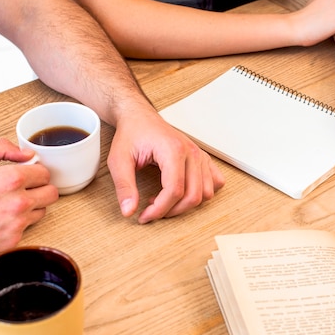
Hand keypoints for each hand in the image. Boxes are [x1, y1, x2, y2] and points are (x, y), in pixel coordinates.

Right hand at [0, 138, 57, 258]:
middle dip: (39, 187)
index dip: (34, 171)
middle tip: (24, 187)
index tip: (26, 173)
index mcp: (11, 179)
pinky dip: (20, 221)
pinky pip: (29, 227)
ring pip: (43, 210)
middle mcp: (18, 202)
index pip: (45, 173)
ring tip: (11, 202)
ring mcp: (17, 223)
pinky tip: (3, 216)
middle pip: (51, 192)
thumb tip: (26, 153)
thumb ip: (0, 148)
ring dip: (33, 205)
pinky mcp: (13, 240)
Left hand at [106, 110, 224, 223]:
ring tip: (164, 199)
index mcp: (173, 150)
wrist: (140, 118)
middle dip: (172, 211)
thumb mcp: (119, 160)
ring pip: (206, 193)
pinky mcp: (202, 158)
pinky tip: (184, 192)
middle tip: (152, 211)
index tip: (144, 216)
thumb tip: (129, 211)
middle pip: (193, 196)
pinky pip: (216, 182)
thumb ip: (124, 186)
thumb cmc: (132, 134)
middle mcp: (191, 153)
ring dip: (186, 204)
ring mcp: (199, 155)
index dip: (159, 210)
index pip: (175, 191)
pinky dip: (203, 193)